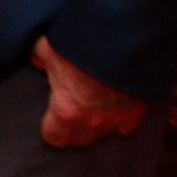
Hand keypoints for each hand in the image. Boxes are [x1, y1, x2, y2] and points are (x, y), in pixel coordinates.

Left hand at [31, 35, 147, 148]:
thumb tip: (38, 63)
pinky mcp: (138, 111)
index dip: (51, 128)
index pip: (54, 137)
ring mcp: (118, 118)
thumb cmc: (80, 44)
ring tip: (96, 106)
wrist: (121, 37)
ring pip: (105, 133)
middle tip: (73, 109)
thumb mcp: (48, 48)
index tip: (52, 118)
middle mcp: (93, 121)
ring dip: (99, 123)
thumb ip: (39, 59)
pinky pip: (128, 125)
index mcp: (67, 110)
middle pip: (81, 140)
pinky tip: (117, 105)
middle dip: (75, 128)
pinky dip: (122, 118)